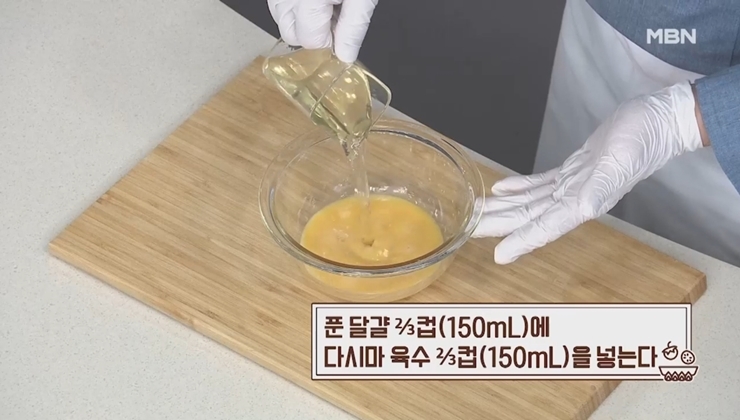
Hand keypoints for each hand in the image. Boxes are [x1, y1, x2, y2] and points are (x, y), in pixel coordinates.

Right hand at [267, 0, 377, 62]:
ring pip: (279, 17)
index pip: (311, 41)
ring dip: (299, 18)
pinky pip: (277, 1)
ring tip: (324, 2)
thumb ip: (353, 27)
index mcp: (308, 0)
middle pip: (290, 33)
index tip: (342, 33)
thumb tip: (345, 57)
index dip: (329, 42)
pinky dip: (292, 4)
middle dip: (311, 33)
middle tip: (334, 17)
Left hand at [472, 81, 704, 263]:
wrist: (659, 121)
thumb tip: (581, 210)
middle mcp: (575, 199)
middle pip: (529, 216)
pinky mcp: (574, 169)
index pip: (545, 227)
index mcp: (583, 203)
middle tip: (468, 228)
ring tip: (477, 211)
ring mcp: (573, 185)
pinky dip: (520, 187)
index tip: (498, 255)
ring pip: (531, 202)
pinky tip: (502, 188)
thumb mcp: (619, 165)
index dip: (522, 242)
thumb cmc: (641, 141)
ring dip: (504, 207)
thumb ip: (600, 190)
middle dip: (499, 224)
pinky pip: (540, 183)